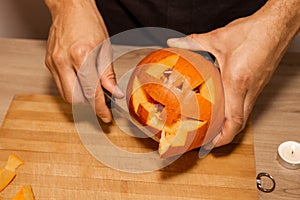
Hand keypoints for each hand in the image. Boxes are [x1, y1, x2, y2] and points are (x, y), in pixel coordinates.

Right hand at [45, 0, 122, 121]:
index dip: (100, 107)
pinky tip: (83, 84)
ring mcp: (53, 63)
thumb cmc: (89, 23)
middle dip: (89, 107)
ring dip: (81, 100)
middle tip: (101, 109)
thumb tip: (114, 93)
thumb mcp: (105, 48)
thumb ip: (108, 74)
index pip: (92, 91)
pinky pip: (61, 85)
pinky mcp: (49, 63)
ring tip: (94, 96)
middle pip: (75, 99)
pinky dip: (73, 89)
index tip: (106, 116)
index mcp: (81, 55)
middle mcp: (63, 61)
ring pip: (66, 95)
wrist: (70, 8)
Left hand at [168, 0, 299, 146]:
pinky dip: (236, 110)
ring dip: (231, 124)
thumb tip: (176, 44)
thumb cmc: (255, 32)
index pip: (234, 120)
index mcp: (237, 81)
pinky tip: (226, 104)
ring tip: (216, 126)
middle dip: (226, 136)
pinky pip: (248, 103)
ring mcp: (257, 87)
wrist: (277, 25)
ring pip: (245, 114)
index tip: (211, 144)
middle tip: (211, 139)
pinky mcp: (260, 82)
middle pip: (241, 123)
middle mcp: (250, 88)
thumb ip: (194, 42)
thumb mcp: (218, 38)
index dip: (223, 137)